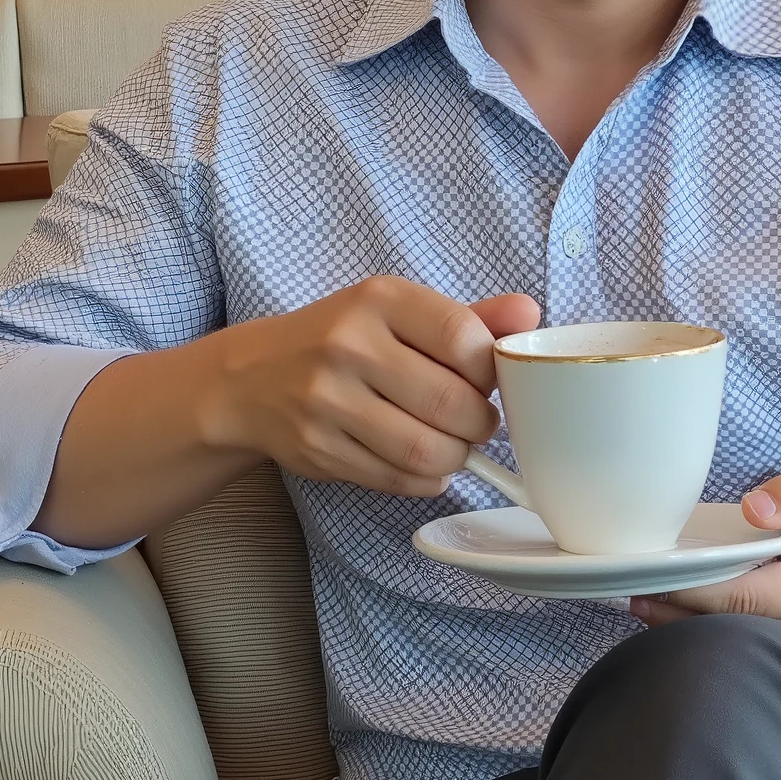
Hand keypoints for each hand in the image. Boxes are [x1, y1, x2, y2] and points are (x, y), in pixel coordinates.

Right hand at [200, 277, 539, 497]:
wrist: (250, 379)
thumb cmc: (342, 339)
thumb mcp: (398, 312)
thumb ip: (468, 317)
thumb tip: (530, 312)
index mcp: (378, 300)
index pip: (463, 337)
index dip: (491, 369)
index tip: (488, 379)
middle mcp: (348, 345)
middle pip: (451, 403)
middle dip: (481, 423)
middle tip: (479, 422)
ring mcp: (327, 401)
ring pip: (426, 450)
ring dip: (457, 457)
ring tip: (454, 444)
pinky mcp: (318, 449)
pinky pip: (396, 479)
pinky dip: (425, 480)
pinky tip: (424, 464)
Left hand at [630, 469, 780, 650]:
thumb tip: (751, 507)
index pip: (743, 596)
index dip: (690, 592)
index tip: (647, 580)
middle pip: (733, 632)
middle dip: (678, 617)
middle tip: (631, 596)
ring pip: (746, 652)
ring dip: (697, 633)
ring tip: (649, 609)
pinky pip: (766, 657)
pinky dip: (728, 641)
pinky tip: (697, 623)